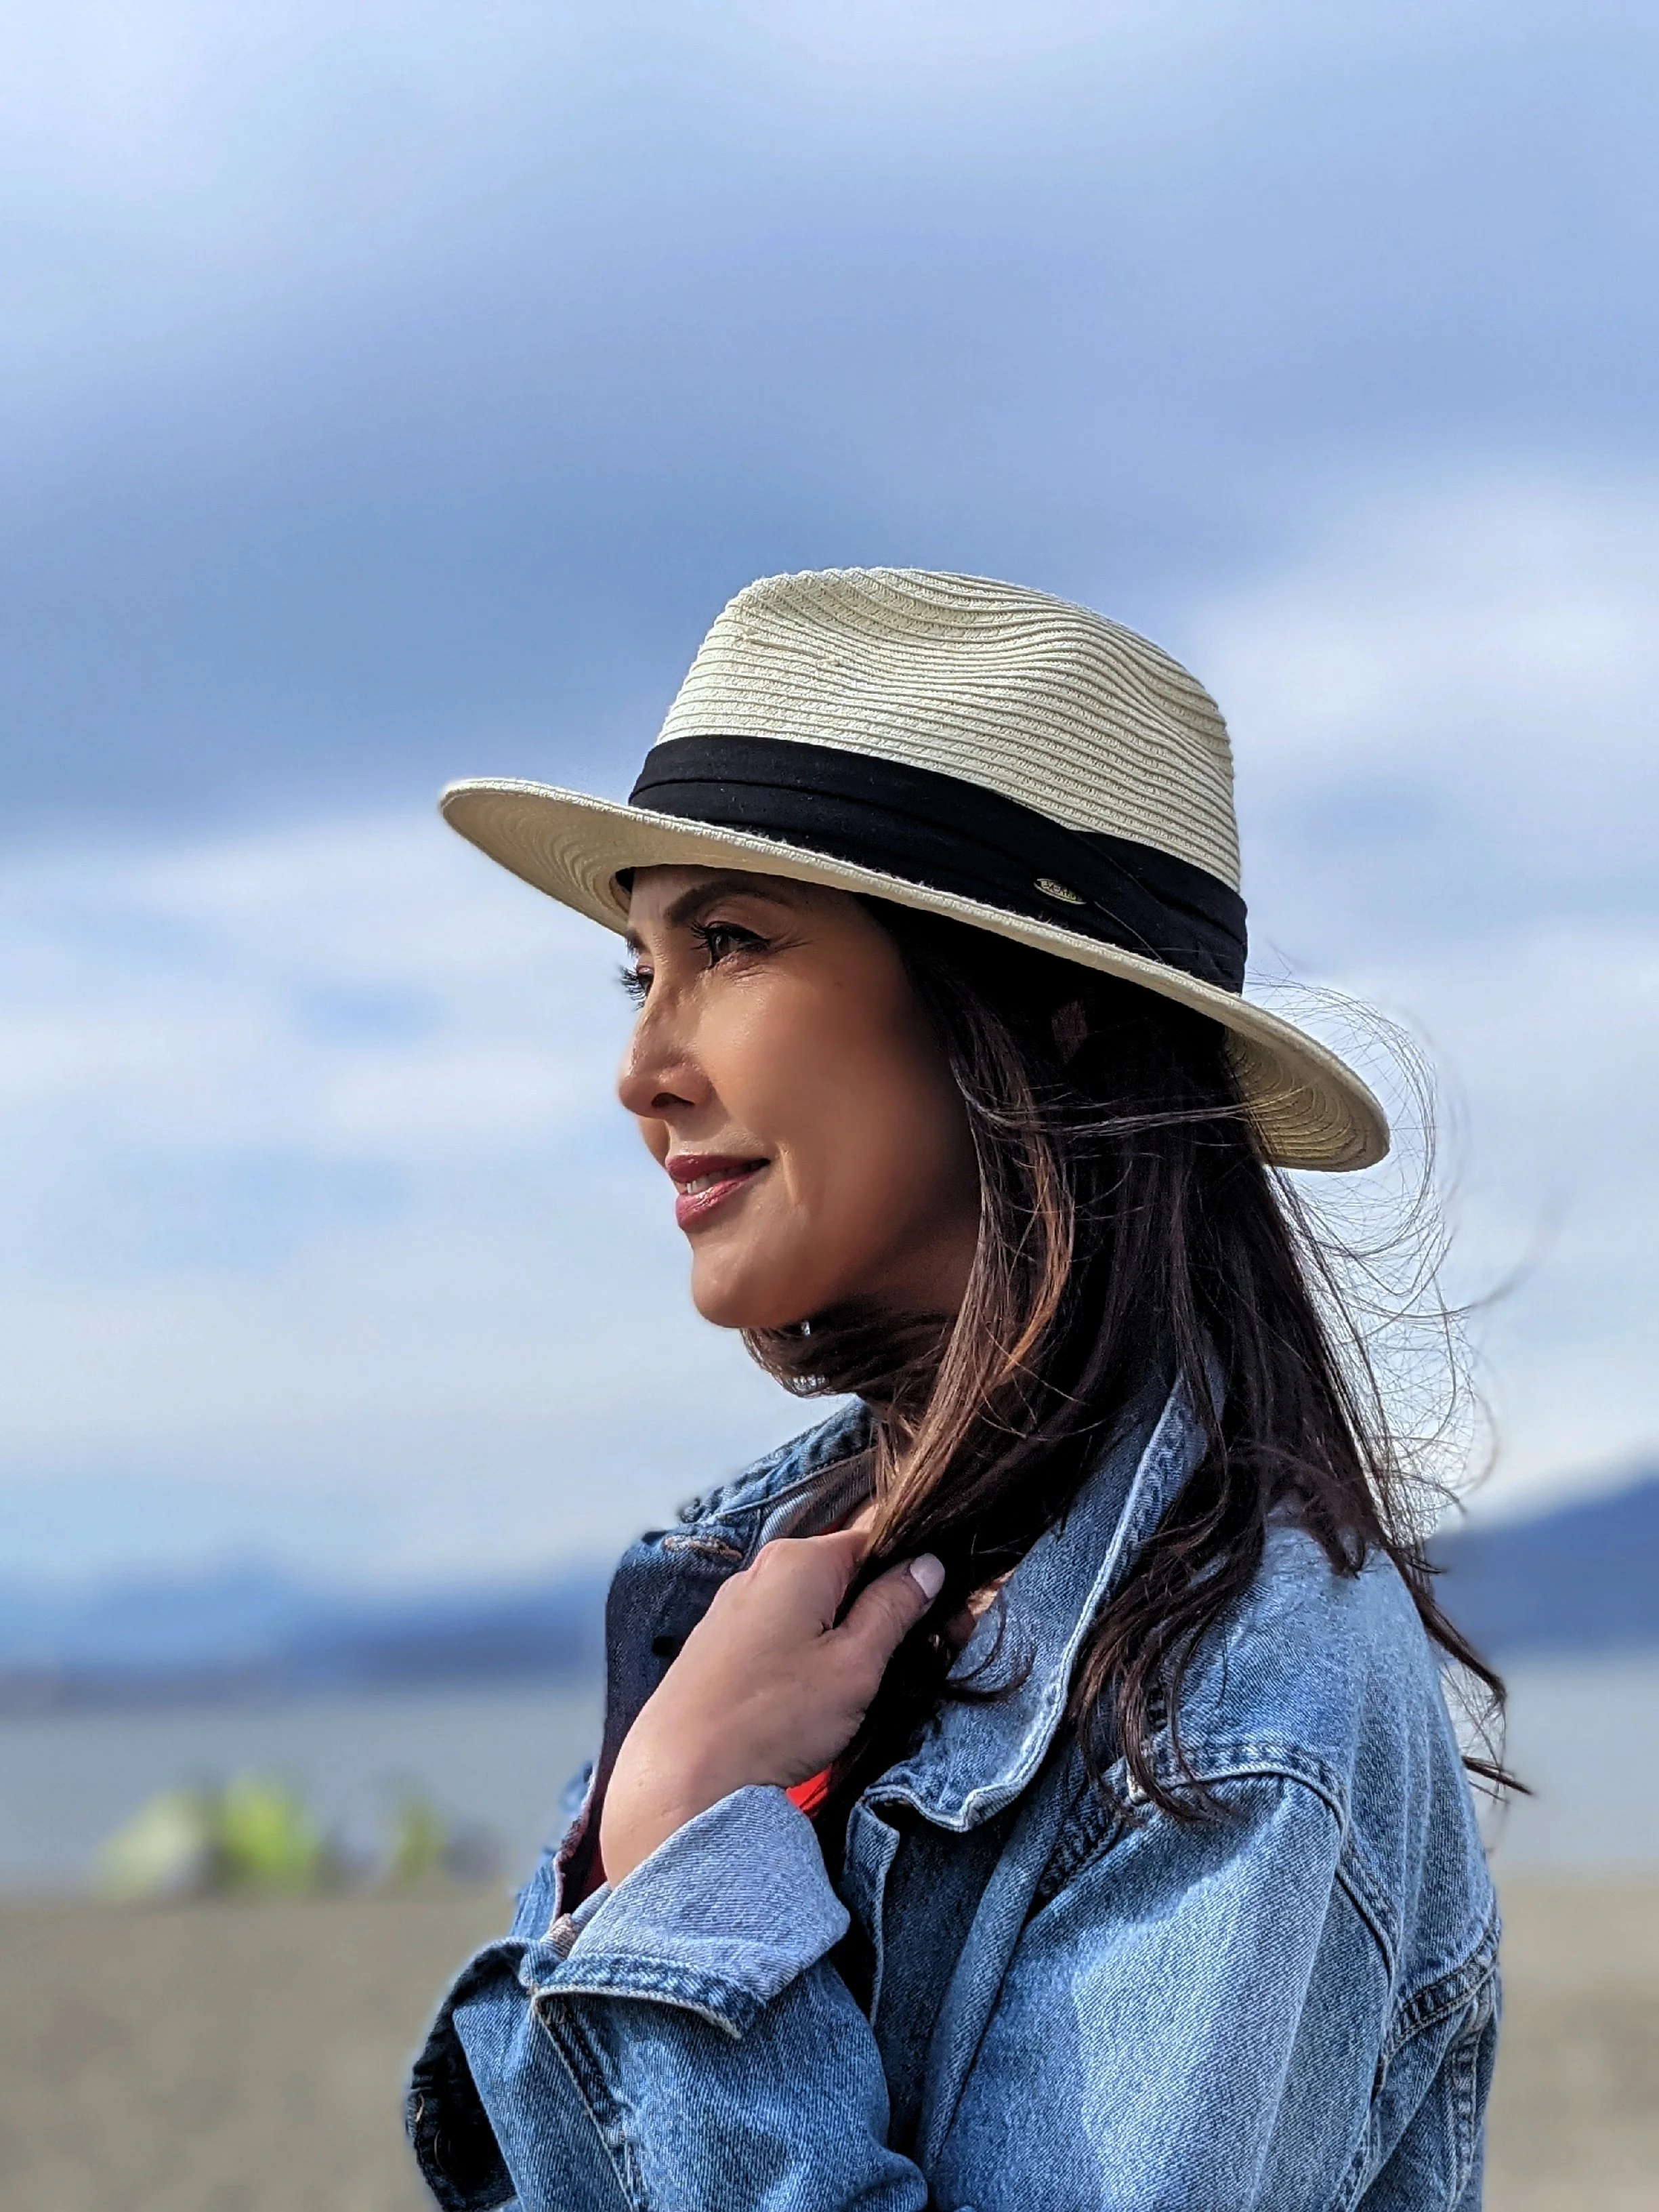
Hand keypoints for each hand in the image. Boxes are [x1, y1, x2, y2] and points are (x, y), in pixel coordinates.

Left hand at [598, 1530, 944, 1883]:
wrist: (682, 1778)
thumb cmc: (772, 1719)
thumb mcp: (854, 1666)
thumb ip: (893, 1608)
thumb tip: (926, 1566)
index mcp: (799, 1560)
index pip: (876, 1540)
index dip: (914, 1574)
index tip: (940, 1615)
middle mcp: (761, 1570)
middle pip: (842, 1573)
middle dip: (878, 1609)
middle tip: (907, 1661)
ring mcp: (734, 1606)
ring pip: (810, 1606)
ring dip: (841, 1637)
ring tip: (855, 1690)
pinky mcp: (718, 1643)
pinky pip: (778, 1631)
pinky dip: (804, 1653)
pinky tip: (810, 1699)